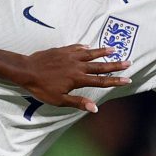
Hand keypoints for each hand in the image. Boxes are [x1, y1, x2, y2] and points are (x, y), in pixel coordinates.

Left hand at [8, 43, 132, 112]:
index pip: (100, 81)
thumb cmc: (41, 88)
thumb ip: (78, 102)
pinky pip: (76, 48)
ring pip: (90, 53)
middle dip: (115, 64)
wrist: (26, 70)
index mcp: (78, 79)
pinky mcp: (62, 50)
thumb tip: (95, 108)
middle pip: (99, 66)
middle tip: (128, 62)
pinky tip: (88, 47)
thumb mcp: (59, 100)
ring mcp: (70, 56)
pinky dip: (84, 48)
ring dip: (102, 52)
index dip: (115, 81)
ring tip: (113, 49)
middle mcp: (77, 65)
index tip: (127, 79)